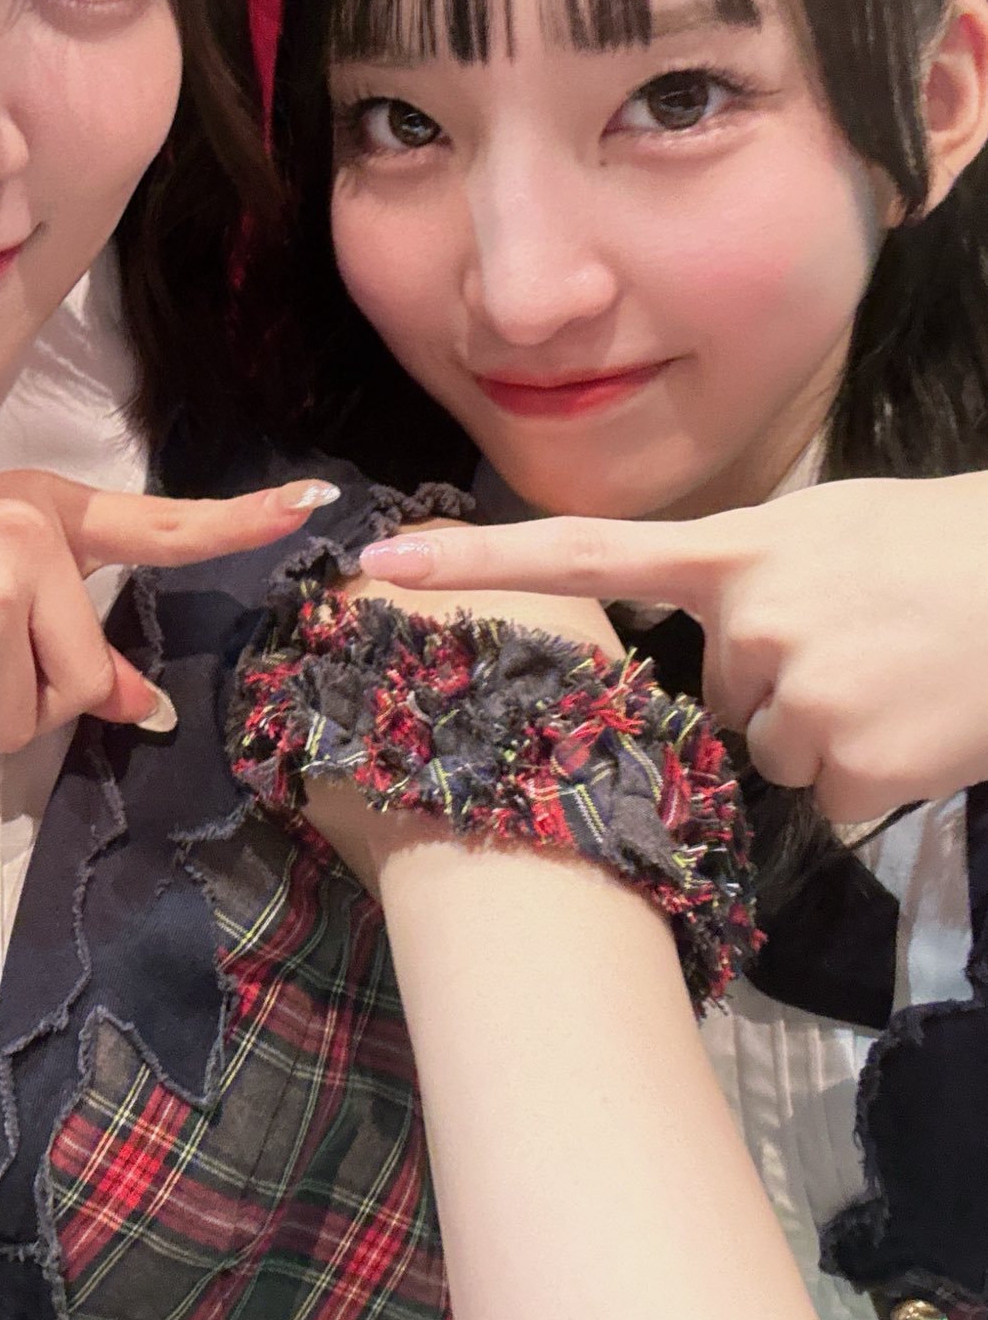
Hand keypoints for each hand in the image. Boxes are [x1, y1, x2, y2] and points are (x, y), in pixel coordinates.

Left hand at [359, 476, 987, 821]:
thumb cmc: (946, 548)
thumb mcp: (831, 528)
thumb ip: (749, 573)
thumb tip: (718, 641)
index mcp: (739, 551)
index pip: (583, 553)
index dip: (479, 562)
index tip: (387, 561)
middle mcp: (752, 622)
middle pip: (715, 699)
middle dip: (773, 688)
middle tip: (862, 644)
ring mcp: (801, 694)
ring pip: (770, 750)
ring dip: (825, 729)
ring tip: (899, 675)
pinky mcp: (853, 764)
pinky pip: (827, 790)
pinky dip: (872, 769)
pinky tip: (919, 719)